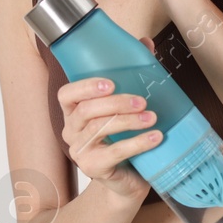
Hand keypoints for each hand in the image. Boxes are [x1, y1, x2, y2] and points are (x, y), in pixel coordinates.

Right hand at [55, 37, 161, 201]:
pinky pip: (114, 153)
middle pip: (87, 111)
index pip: (66, 95)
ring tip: (152, 117)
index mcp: (74, 112)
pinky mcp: (93, 168)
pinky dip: (138, 143)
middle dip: (116, 103)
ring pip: (99, 129)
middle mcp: (71, 131)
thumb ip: (131, 74)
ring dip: (129, 121)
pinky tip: (156, 137)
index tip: (110, 83)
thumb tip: (146, 43)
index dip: (85, 87)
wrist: (128, 180)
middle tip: (142, 101)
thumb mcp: (125, 107)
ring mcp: (80, 151)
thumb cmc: (123, 138)